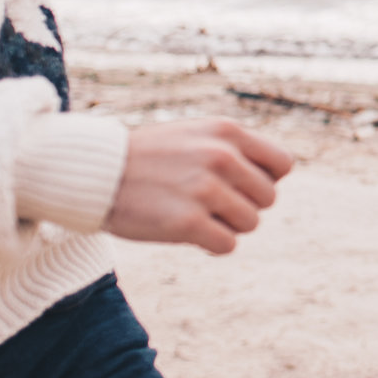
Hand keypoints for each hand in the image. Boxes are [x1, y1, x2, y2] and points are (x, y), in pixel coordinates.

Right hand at [105, 119, 294, 254]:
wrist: (94, 175)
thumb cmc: (148, 158)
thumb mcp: (196, 135)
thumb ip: (235, 149)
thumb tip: (278, 176)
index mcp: (227, 132)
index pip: (283, 165)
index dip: (265, 180)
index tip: (239, 185)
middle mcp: (221, 157)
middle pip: (268, 198)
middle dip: (242, 205)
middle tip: (209, 204)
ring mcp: (204, 189)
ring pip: (250, 223)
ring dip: (226, 225)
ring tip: (195, 214)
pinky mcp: (187, 223)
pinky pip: (227, 245)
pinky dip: (212, 245)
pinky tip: (190, 233)